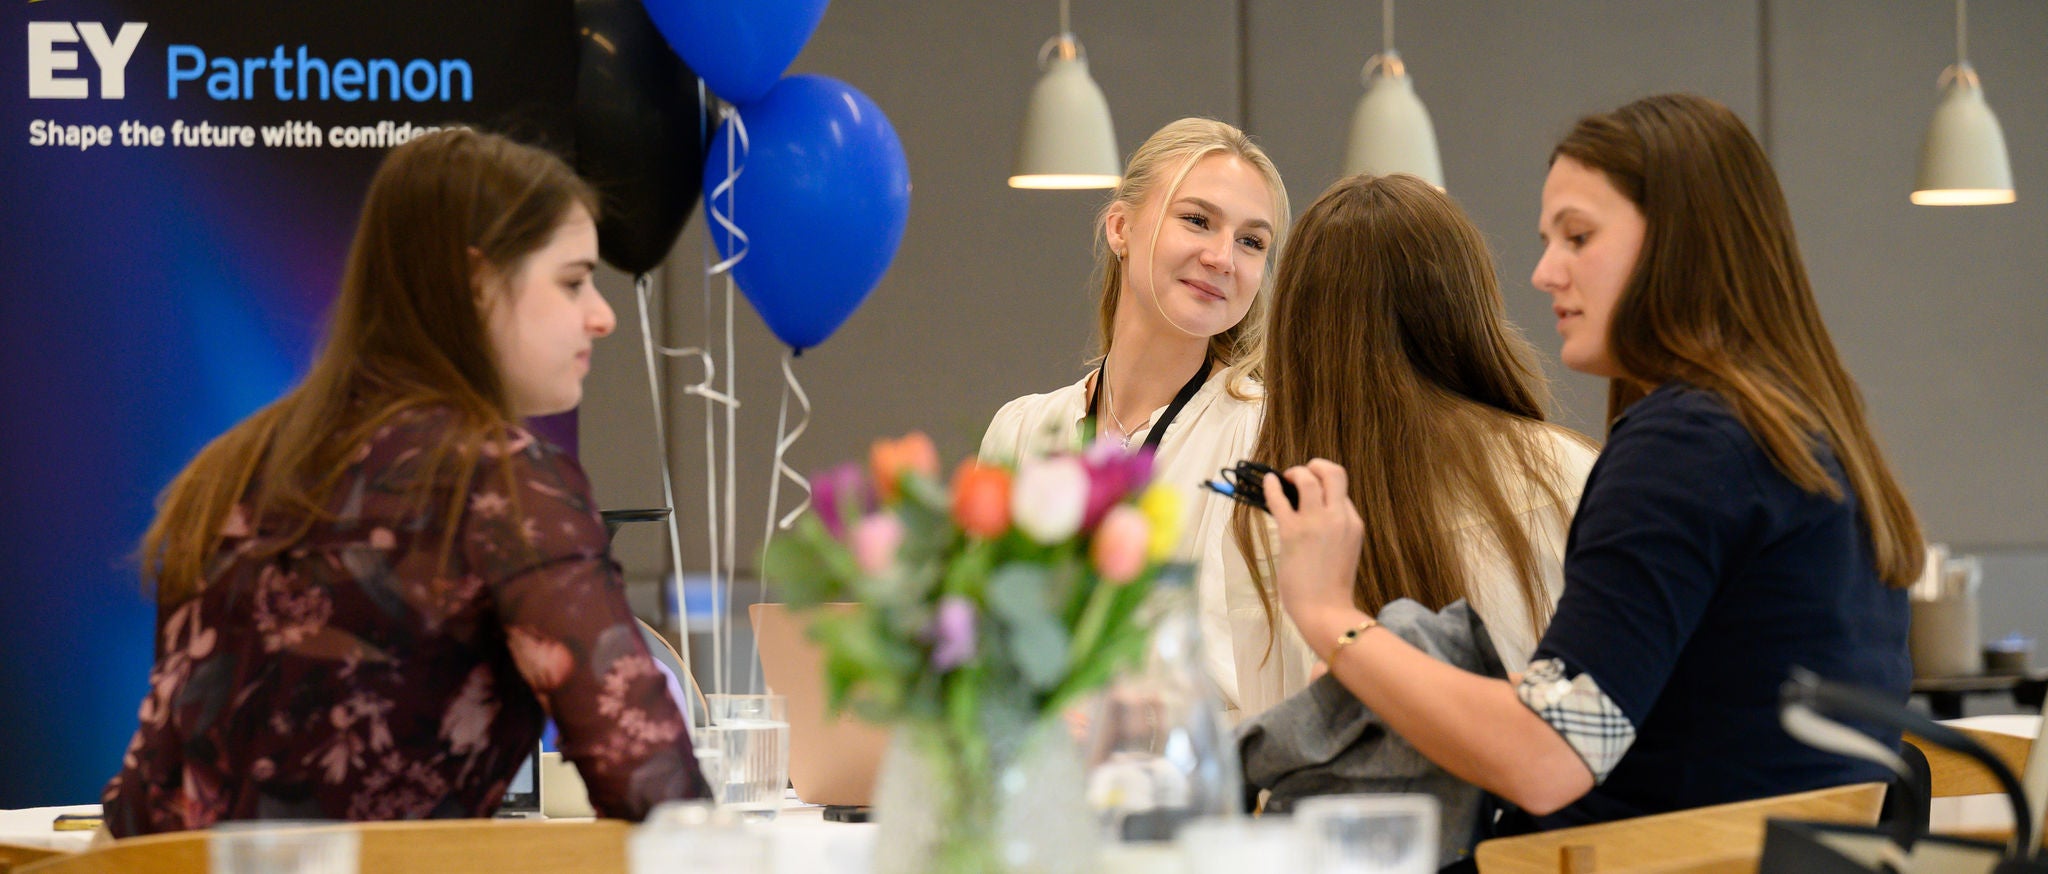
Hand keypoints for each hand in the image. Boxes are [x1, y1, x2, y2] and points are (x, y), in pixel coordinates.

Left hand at [1264, 460, 1365, 647]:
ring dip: (1295, 473)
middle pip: (1334, 472)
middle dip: (1317, 465)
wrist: (1326, 611)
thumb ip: (1336, 531)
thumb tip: (1312, 517)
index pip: (1341, 492)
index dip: (1324, 487)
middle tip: (1302, 472)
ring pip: (1308, 478)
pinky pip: (1279, 498)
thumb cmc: (1331, 588)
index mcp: (1353, 523)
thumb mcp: (1345, 551)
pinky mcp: (1293, 532)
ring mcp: (1317, 523)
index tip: (1310, 492)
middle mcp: (1339, 517)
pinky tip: (1267, 482)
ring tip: (1285, 479)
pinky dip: (1271, 486)